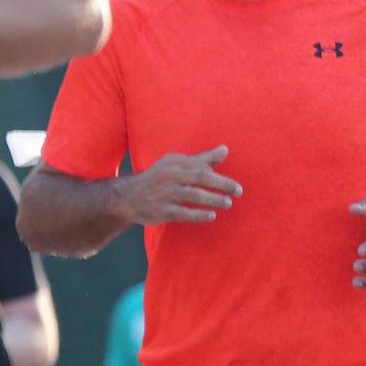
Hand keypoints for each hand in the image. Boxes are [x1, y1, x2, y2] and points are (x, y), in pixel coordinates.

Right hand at [116, 146, 240, 223]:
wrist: (127, 196)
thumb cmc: (159, 179)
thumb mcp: (176, 165)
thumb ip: (201, 159)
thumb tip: (225, 149)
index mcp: (173, 163)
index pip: (201, 167)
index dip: (220, 177)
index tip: (236, 186)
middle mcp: (167, 176)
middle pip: (199, 178)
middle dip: (221, 185)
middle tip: (238, 192)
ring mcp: (163, 193)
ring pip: (193, 195)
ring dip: (213, 199)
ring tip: (227, 203)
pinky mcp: (160, 210)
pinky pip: (183, 212)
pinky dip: (198, 214)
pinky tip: (212, 215)